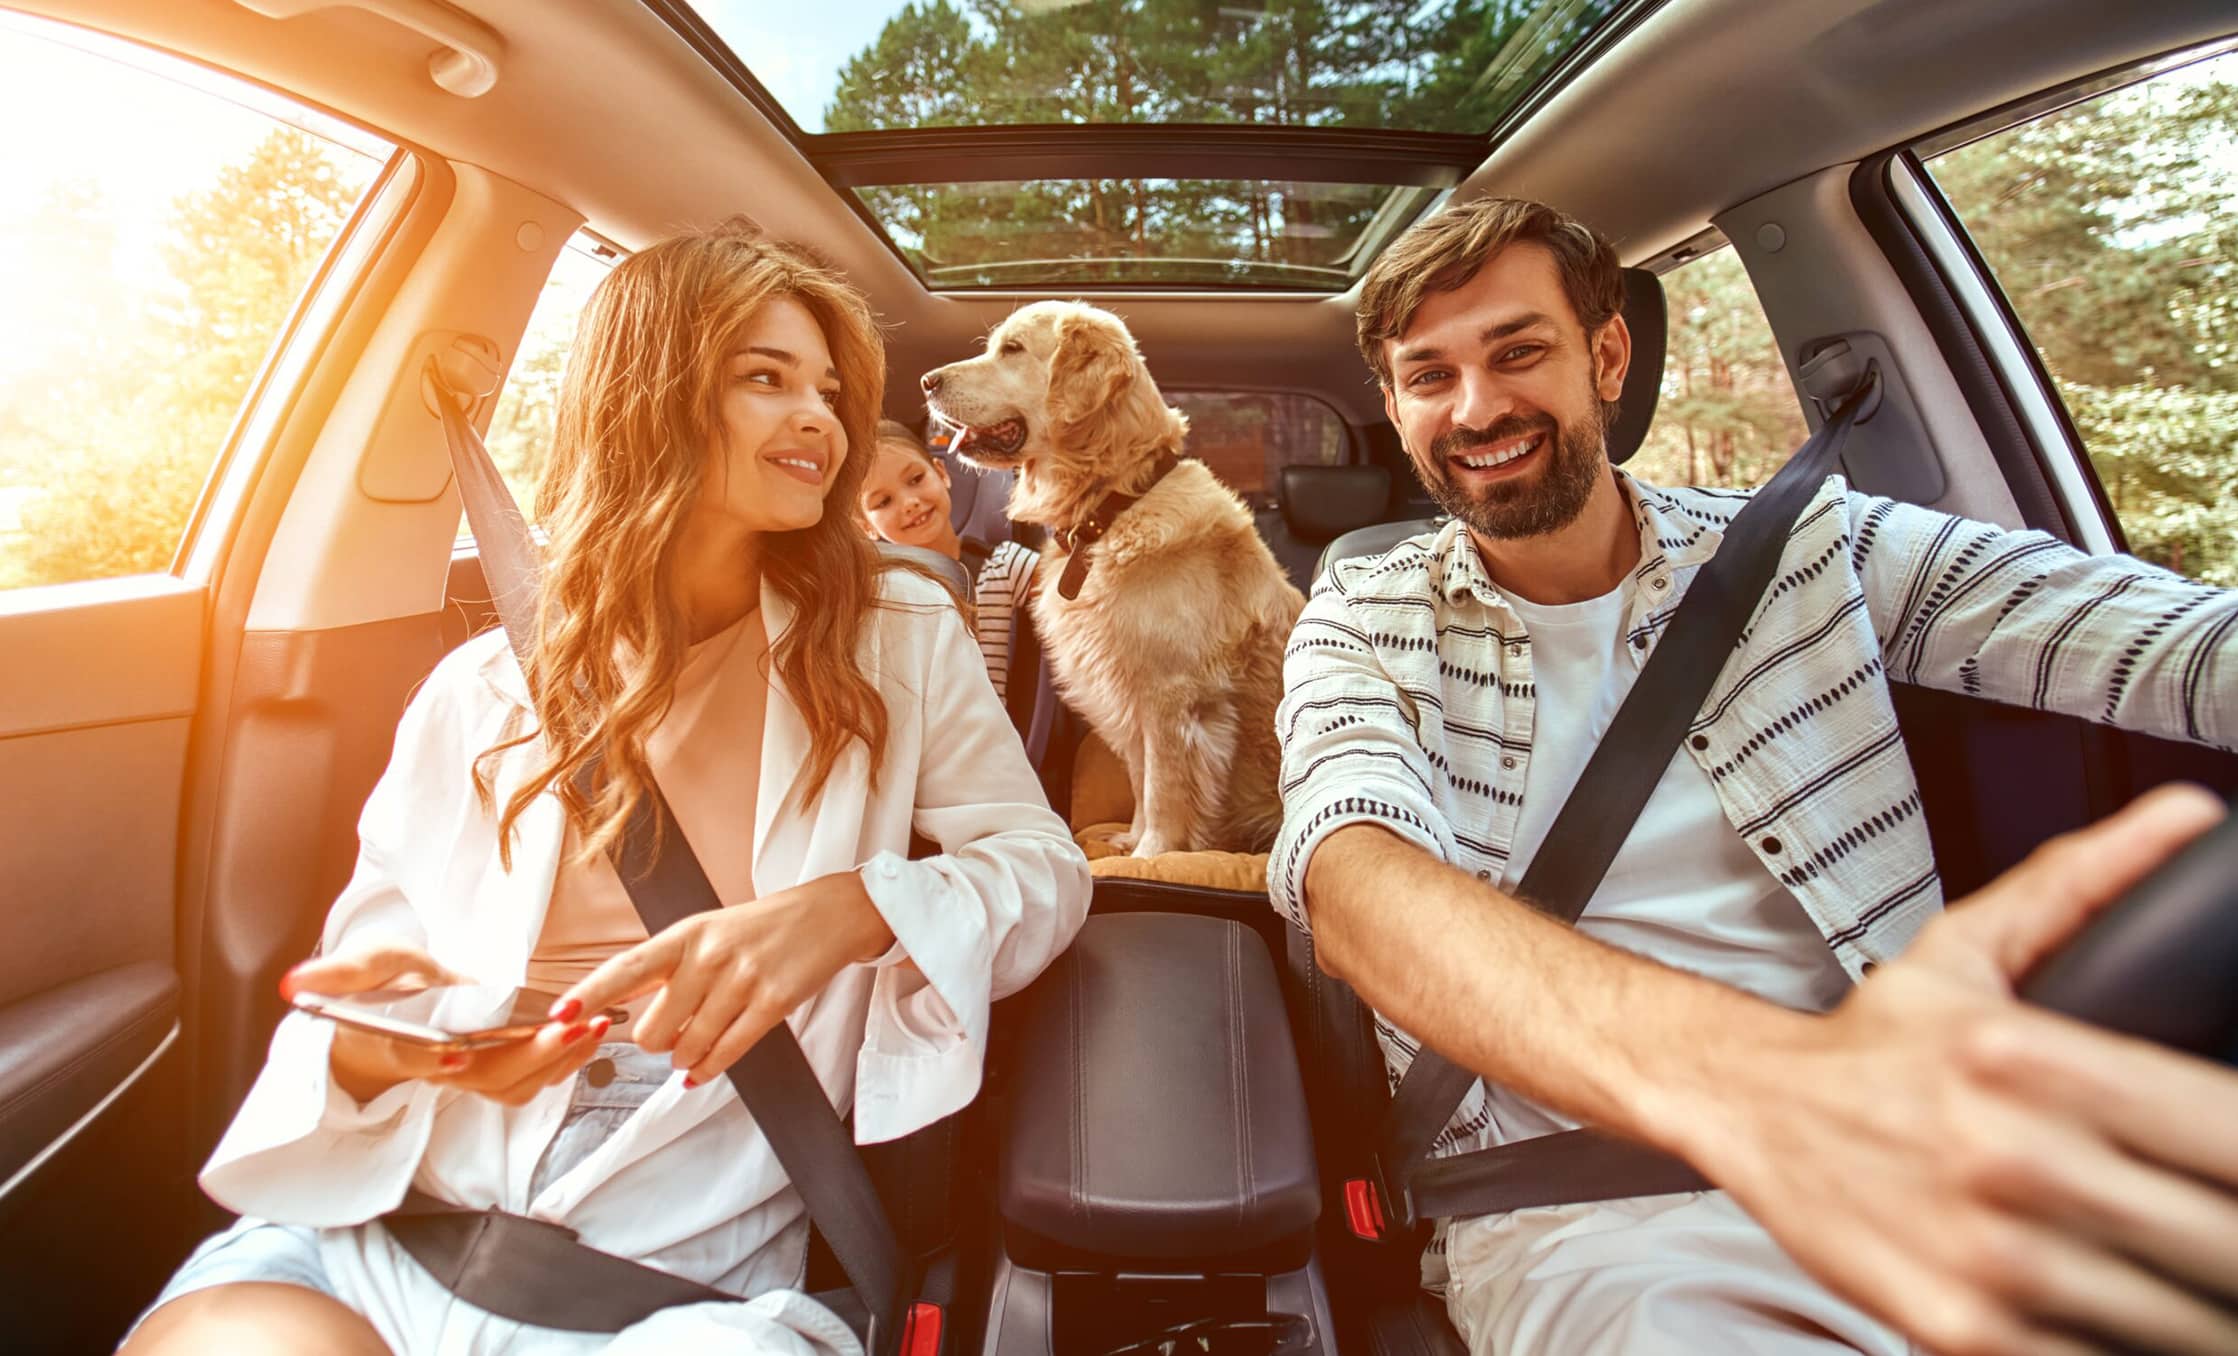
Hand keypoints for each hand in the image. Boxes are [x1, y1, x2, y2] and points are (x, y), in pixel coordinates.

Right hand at [285, 943, 608, 1106]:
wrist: (400, 1012)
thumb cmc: (381, 989)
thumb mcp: (361, 966)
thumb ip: (338, 973)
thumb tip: (295, 984)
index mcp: (396, 1042)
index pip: (408, 1056)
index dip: (428, 1059)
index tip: (454, 1052)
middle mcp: (437, 1066)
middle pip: (481, 1077)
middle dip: (526, 1056)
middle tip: (565, 1028)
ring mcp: (471, 1074)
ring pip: (514, 1085)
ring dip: (557, 1060)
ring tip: (593, 1026)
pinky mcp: (497, 1071)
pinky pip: (534, 1079)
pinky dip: (567, 1059)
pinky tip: (594, 1032)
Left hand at [553, 871, 895, 1086]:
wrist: (825, 916)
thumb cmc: (758, 928)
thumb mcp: (705, 932)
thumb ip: (667, 967)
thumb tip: (625, 1011)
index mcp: (685, 935)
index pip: (627, 967)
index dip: (591, 993)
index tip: (560, 1014)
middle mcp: (709, 956)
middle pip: (655, 1028)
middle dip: (656, 1042)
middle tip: (669, 1033)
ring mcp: (742, 980)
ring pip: (689, 1046)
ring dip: (685, 1057)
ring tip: (692, 1047)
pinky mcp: (773, 1003)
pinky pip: (727, 1052)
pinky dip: (709, 1068)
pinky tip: (702, 1070)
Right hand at [1698, 785, 2237, 1355]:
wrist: (1746, 1110)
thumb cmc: (1870, 1045)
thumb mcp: (1972, 948)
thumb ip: (2087, 883)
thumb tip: (2190, 816)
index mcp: (2032, 1059)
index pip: (2229, 1131)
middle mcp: (2015, 1160)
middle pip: (2222, 1239)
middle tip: (2225, 1231)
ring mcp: (1993, 1257)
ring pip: (2180, 1316)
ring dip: (2205, 1305)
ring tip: (2194, 1272)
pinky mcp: (1965, 1328)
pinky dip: (2131, 1341)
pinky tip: (2131, 1309)